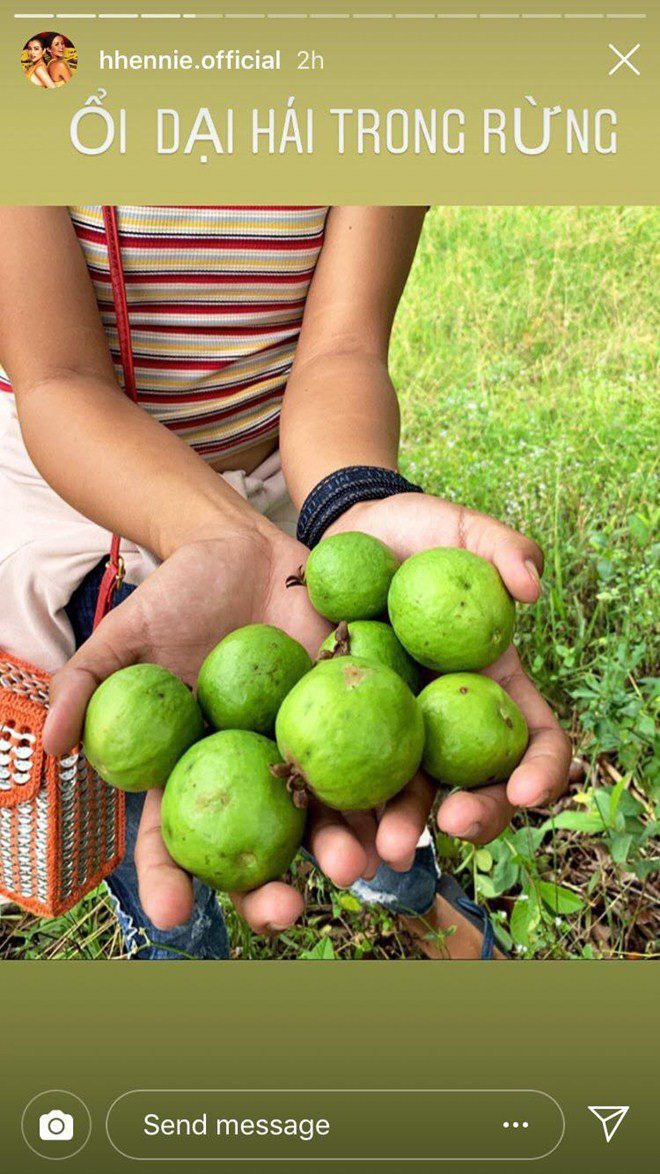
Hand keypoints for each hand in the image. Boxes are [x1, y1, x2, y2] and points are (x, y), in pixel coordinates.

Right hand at [42, 522, 390, 933]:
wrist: (246, 548)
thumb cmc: (178, 593)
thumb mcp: (126, 632)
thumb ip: (88, 682)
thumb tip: (52, 743)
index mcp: (195, 768)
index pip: (174, 836)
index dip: (169, 877)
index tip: (171, 914)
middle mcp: (254, 773)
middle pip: (260, 847)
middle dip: (270, 891)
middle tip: (283, 912)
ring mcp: (309, 748)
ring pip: (327, 813)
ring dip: (345, 847)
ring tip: (358, 866)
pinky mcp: (358, 713)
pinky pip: (381, 754)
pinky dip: (397, 784)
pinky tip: (410, 808)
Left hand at [327, 494, 571, 864]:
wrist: (343, 536)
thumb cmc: (416, 533)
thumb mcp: (463, 529)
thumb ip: (504, 547)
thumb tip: (530, 586)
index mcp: (491, 688)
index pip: (534, 740)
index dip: (541, 771)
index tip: (526, 790)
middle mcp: (448, 723)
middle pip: (472, 787)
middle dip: (468, 819)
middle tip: (444, 827)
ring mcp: (394, 732)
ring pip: (402, 800)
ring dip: (392, 834)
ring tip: (372, 857)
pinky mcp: (339, 731)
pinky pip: (337, 778)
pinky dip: (328, 812)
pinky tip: (315, 836)